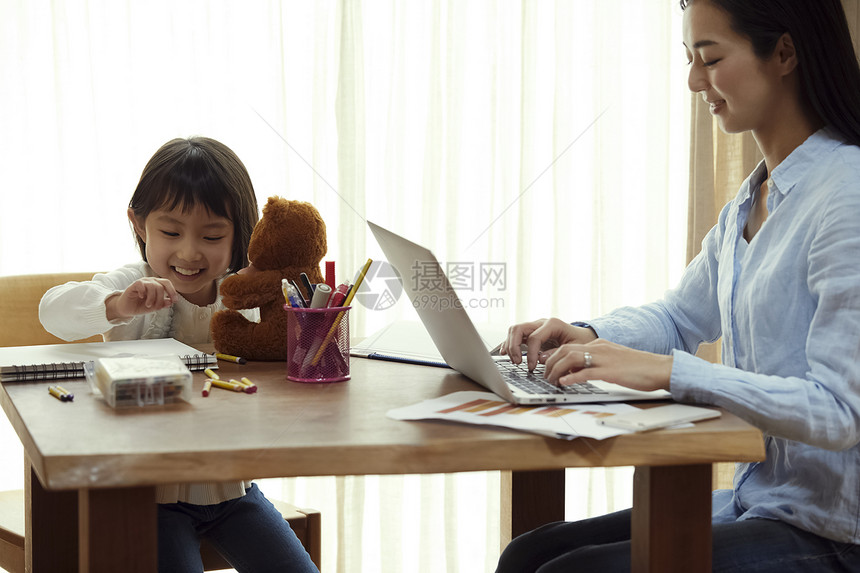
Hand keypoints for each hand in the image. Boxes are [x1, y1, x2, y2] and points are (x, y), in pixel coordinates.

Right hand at [106, 277, 176, 320]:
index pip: (167, 283)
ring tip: (148, 305)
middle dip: (161, 297)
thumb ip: (162, 304)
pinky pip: (141, 284)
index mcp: (157, 285)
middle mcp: (151, 281)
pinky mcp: (134, 284)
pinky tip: (141, 297)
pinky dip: (143, 292)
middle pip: (161, 285)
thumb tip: (170, 302)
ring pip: (153, 286)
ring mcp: (142, 282)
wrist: (126, 308)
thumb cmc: (140, 306)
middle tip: (158, 307)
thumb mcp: (153, 307)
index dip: (172, 291)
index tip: (175, 301)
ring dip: (152, 298)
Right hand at [499, 318, 596, 369]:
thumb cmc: (580, 342)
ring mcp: (535, 327)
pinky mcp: (531, 333)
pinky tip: (504, 352)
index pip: (534, 337)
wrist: (583, 337)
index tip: (531, 367)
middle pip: (518, 329)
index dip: (530, 353)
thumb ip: (558, 353)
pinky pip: (515, 335)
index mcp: (553, 324)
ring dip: (510, 345)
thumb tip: (540, 358)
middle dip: (514, 346)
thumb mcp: (574, 349)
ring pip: (514, 331)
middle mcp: (541, 323)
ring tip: (515, 361)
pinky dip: (508, 343)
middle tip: (518, 362)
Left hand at [544, 339, 672, 391]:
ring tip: (551, 381)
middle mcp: (599, 348)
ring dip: (557, 370)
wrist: (660, 368)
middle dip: (551, 363)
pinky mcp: (611, 371)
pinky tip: (564, 383)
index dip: (554, 356)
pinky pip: (586, 372)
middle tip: (545, 376)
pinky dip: (572, 378)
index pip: (569, 346)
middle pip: (565, 350)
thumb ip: (596, 363)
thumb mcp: (613, 361)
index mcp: (600, 345)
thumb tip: (577, 372)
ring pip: (571, 358)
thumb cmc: (639, 367)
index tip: (546, 366)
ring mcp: (604, 359)